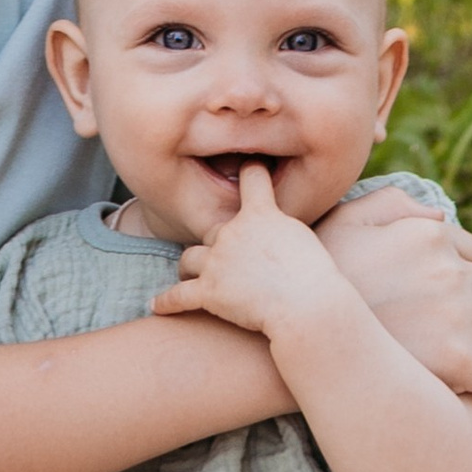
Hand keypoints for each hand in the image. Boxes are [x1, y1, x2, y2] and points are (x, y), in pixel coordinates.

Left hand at [151, 161, 350, 348]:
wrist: (306, 305)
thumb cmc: (315, 274)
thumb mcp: (302, 237)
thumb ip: (280, 226)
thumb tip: (273, 226)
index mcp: (260, 214)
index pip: (252, 179)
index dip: (250, 172)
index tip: (247, 165)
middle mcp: (232, 232)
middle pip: (213, 230)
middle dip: (218, 242)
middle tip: (230, 258)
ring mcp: (217, 262)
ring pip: (189, 259)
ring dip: (190, 267)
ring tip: (190, 276)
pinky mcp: (208, 292)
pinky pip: (178, 296)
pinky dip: (167, 302)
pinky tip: (157, 306)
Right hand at [321, 200, 471, 397]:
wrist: (293, 331)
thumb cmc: (310, 276)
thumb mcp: (343, 219)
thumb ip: (391, 203)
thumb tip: (440, 216)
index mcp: (428, 234)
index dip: (458, 275)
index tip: (434, 297)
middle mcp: (448, 271)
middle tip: (443, 328)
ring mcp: (455, 316)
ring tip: (462, 351)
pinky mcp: (457, 362)